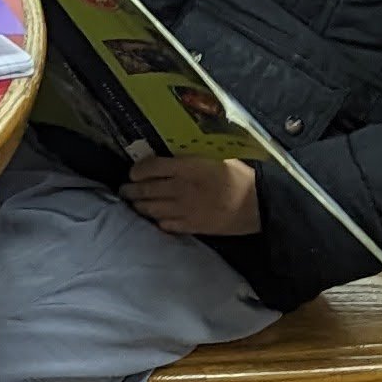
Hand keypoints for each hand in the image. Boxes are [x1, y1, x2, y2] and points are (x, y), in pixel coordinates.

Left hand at [126, 150, 260, 237]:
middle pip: (145, 190)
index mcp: (187, 167)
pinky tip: (154, 218)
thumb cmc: (239, 176)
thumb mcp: (215, 157)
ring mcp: (184, 209)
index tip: (133, 172)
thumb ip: (191, 157)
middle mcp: (180, 188)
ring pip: (151, 208)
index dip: (137, 170)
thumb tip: (172, 155)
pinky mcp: (191, 226)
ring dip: (138, 205)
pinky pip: (165, 224)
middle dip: (130, 190)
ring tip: (133, 203)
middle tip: (124, 189)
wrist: (257, 204)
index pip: (151, 167)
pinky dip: (156, 220)